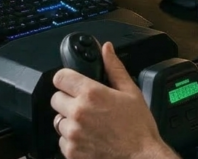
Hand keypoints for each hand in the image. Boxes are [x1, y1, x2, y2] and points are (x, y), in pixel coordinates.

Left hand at [51, 42, 177, 158]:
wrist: (140, 158)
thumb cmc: (138, 129)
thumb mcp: (131, 92)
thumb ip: (114, 68)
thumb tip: (107, 49)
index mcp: (91, 94)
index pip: (60, 77)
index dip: (66, 79)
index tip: (71, 83)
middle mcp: (78, 112)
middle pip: (56, 99)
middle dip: (68, 101)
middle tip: (85, 107)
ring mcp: (73, 134)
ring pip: (58, 121)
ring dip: (69, 121)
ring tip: (89, 125)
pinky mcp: (71, 151)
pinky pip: (61, 141)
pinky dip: (71, 140)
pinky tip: (88, 138)